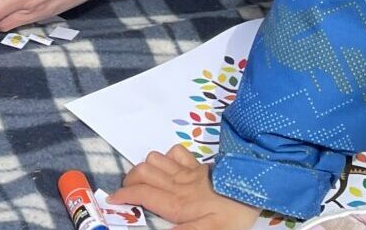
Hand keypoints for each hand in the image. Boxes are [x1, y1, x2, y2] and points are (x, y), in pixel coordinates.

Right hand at [111, 147, 262, 229]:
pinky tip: (170, 168)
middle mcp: (177, 184)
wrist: (253, 187)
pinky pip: (175, 152)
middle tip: (127, 191)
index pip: (142, 194)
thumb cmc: (233, 213)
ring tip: (145, 180)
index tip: (112, 199)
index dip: (124, 196)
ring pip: (155, 159)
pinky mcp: (198, 164)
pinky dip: (167, 158)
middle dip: (129, 180)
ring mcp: (187, 171)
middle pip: (142, 172)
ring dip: (145, 167)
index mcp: (176, 203)